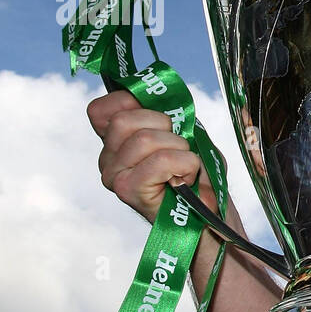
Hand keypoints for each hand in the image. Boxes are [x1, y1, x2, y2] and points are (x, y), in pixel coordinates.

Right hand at [87, 89, 214, 223]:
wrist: (210, 214)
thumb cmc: (199, 174)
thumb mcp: (185, 133)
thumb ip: (165, 112)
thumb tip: (154, 96)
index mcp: (116, 141)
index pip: (100, 109)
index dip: (129, 103)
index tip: (160, 117)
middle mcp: (108, 159)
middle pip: (124, 120)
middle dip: (163, 125)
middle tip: (179, 146)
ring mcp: (114, 176)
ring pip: (144, 139)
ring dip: (179, 148)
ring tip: (185, 166)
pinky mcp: (127, 191)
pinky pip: (160, 161)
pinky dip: (184, 164)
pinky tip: (186, 178)